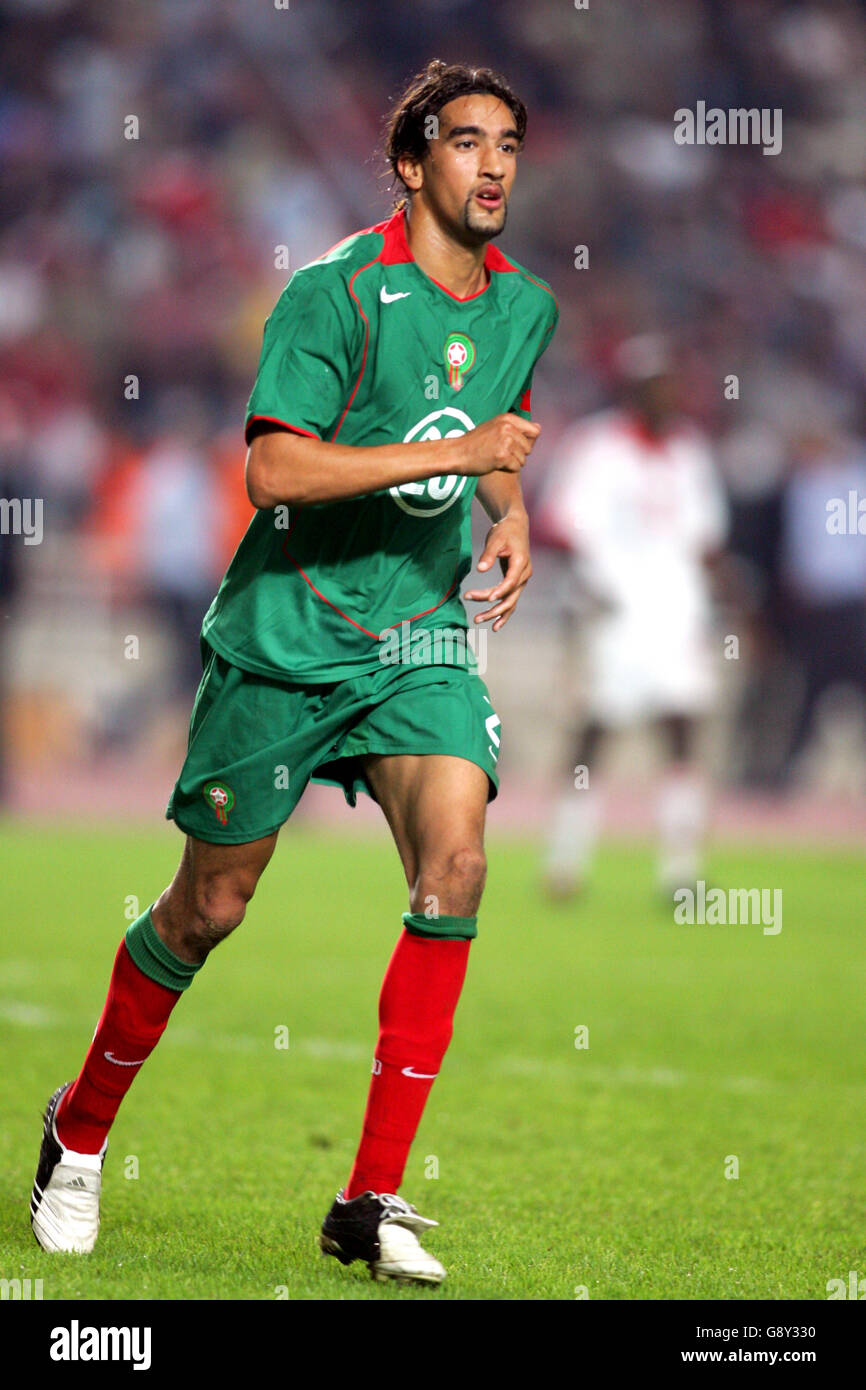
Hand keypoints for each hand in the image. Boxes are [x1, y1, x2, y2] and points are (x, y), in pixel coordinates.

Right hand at [452, 413, 540, 477]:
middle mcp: (508, 428)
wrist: (457, 453)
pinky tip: (495, 464)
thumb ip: (516, 427)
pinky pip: (516, 468)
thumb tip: (539, 428)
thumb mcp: (495, 426)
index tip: (515, 445)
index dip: (528, 441)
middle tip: (501, 453)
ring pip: (524, 459)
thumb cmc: (475, 442)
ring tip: (496, 457)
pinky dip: (507, 469)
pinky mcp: (502, 456)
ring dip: (513, 463)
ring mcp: (505, 441)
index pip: (535, 431)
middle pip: (529, 448)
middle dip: (519, 454)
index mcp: (508, 419)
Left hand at [464, 511, 531, 630]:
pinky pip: (511, 600)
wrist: (516, 526)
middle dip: (493, 609)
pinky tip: (494, 625)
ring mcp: (521, 580)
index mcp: (521, 563)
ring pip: (510, 602)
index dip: (500, 591)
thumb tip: (480, 569)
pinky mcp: (516, 582)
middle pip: (510, 597)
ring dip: (495, 613)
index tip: (487, 598)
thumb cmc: (505, 531)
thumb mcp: (495, 539)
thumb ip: (488, 554)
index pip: (511, 581)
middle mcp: (524, 574)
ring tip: (478, 620)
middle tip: (476, 617)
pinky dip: (503, 613)